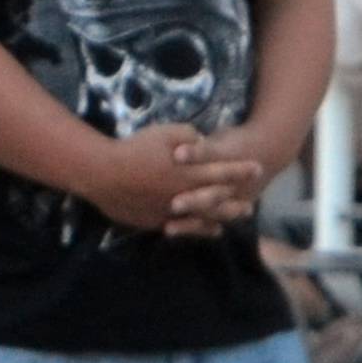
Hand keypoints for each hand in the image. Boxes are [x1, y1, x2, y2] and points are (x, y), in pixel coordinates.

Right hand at [80, 125, 264, 238]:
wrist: (104, 174)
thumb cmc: (134, 149)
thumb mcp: (165, 132)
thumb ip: (188, 136)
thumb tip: (202, 142)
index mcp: (189, 171)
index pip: (222, 171)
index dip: (241, 170)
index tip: (258, 168)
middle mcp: (185, 193)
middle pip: (218, 199)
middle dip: (237, 200)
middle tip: (252, 204)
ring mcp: (172, 210)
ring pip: (205, 216)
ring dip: (223, 217)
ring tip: (236, 218)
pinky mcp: (156, 220)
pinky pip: (185, 227)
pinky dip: (200, 228)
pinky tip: (210, 230)